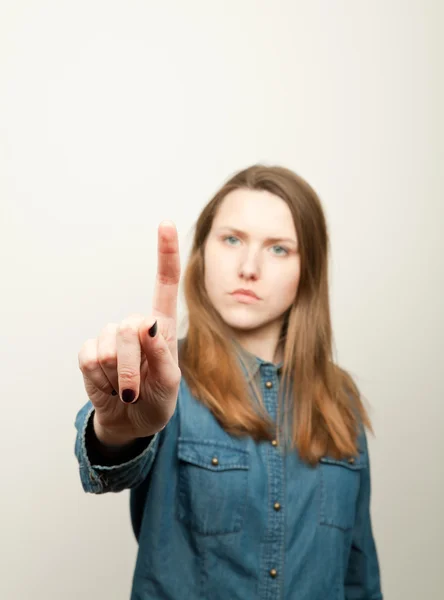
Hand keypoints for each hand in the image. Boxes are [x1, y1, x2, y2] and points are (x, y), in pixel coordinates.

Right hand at [78, 221, 181, 444]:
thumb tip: (146, 324)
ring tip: (126, 389)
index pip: (165, 284)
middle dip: (132, 366)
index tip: (166, 224)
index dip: (166, 254)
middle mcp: (136, 325)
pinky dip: (99, 380)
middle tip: (138, 389)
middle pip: (129, 327)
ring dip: (118, 377)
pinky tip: (106, 385)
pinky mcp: (90, 352)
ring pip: (108, 346)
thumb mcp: (170, 382)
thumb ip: (161, 354)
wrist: (132, 422)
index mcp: (162, 327)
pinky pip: (89, 358)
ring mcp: (110, 337)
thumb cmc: (158, 399)